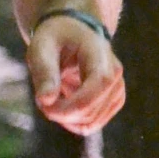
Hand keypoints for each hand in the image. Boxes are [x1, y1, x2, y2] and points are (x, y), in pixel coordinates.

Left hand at [28, 14, 125, 135]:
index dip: (70, 106)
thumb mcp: (41, 47)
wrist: (72, 33)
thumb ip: (43, 72)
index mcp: (99, 53)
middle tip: (41, 99)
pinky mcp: (114, 101)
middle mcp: (115, 73)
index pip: (97, 87)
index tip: (44, 106)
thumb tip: (46, 100)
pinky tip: (62, 107)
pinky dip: (74, 122)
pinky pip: (93, 124)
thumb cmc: (54, 38)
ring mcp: (117, 88)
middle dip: (60, 113)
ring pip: (91, 121)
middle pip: (90, 110)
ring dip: (65, 118)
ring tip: (51, 97)